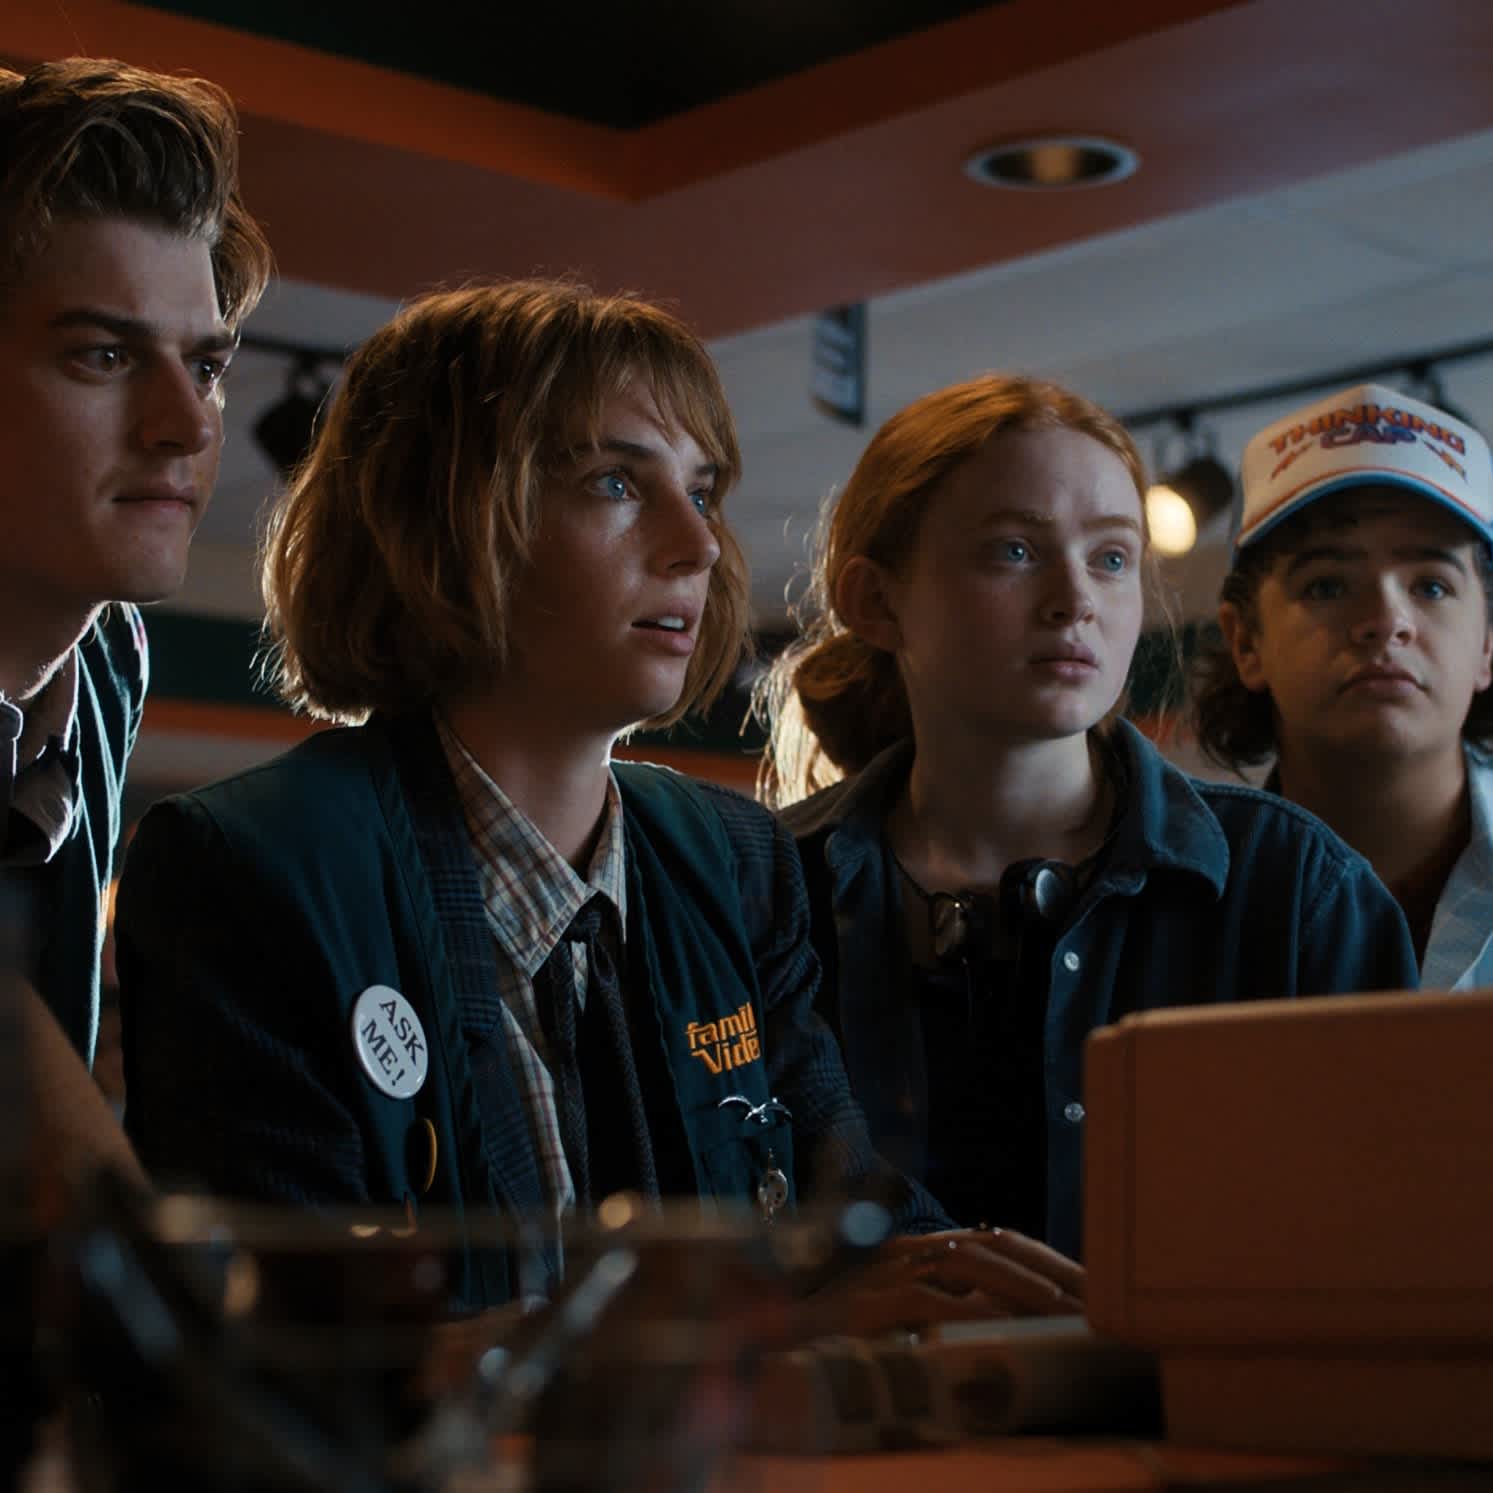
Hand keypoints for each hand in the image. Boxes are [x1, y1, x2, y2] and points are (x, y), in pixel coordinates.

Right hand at [795, 1228, 1084, 1341]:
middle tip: (1088, 1302)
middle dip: (1042, 1271)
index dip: (1038, 1262)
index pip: (989, 1242)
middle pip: (987, 1245)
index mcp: (910, 1251)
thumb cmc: (823, 1339)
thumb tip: (987, 1322)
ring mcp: (882, 1274)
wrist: (755, 1342)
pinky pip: (933, 1302)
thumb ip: (930, 1313)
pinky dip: (973, 1315)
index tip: (1081, 1288)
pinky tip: (1006, 1333)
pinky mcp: (866, 1305)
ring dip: (1021, 1289)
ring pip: (967, 1263)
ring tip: (1062, 1314)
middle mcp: (900, 1252)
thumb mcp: (887, 1322)